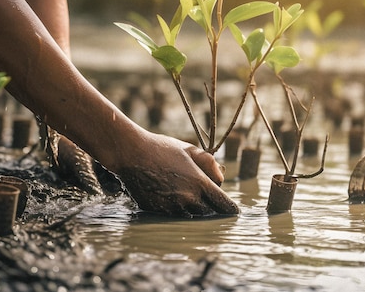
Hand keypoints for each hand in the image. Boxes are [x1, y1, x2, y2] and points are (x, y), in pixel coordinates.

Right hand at [114, 133, 238, 216]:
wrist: (131, 154)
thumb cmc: (161, 148)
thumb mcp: (189, 149)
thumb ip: (209, 163)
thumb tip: (220, 179)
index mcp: (200, 183)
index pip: (223, 204)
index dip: (230, 208)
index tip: (233, 210)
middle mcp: (188, 199)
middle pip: (208, 213)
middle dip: (210, 208)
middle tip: (209, 201)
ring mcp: (172, 207)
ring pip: (191, 216)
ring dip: (193, 210)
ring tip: (189, 197)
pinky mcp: (158, 211)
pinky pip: (173, 216)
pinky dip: (177, 210)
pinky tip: (171, 196)